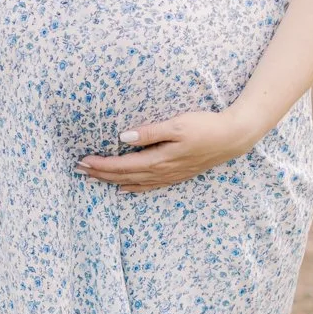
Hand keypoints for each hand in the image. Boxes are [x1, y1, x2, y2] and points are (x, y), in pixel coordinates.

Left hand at [77, 107, 256, 191]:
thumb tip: (123, 137)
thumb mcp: (177, 125)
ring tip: (94, 179)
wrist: (233, 137)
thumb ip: (150, 132)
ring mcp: (171, 175)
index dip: (101, 165)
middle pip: (124, 176)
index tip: (83, 161)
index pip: (123, 165)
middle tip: (79, 171)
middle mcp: (162, 172)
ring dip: (112, 181)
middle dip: (101, 174)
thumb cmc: (205, 127)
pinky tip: (124, 189)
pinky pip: (149, 186)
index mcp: (159, 159)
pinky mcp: (178, 175)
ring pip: (135, 183)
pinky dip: (133, 188)